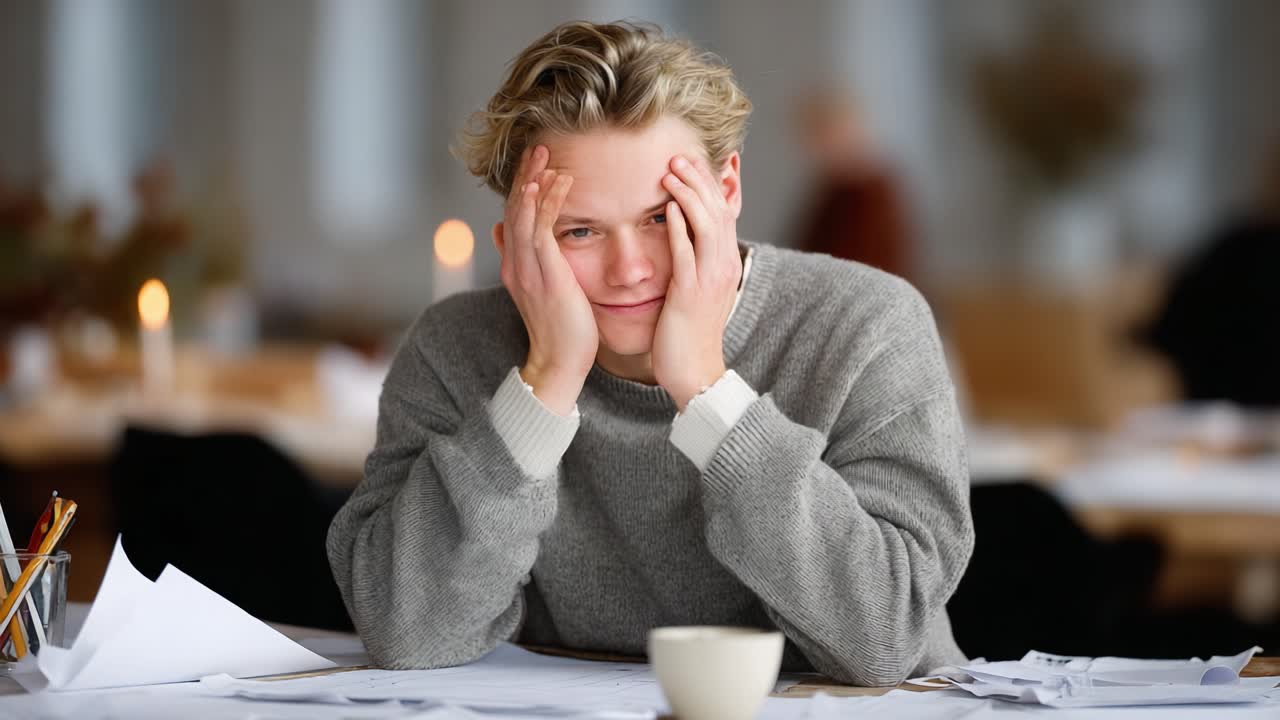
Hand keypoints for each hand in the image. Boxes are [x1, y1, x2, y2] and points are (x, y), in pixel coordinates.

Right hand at [497, 145, 597, 414]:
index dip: (522, 189)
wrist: (559, 365)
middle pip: (515, 209)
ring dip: (534, 181)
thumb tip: (506, 235)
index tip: (533, 163)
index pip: (516, 218)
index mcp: (517, 268)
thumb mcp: (541, 293)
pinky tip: (553, 182)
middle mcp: (517, 264)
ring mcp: (529, 270)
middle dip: (524, 176)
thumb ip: (527, 263)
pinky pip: (542, 230)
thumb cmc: (561, 332)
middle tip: (536, 146)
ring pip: (525, 215)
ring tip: (544, 154)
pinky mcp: (546, 276)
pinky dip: (546, 203)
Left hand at [652, 154, 742, 410]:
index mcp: (725, 263)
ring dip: (689, 194)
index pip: (722, 211)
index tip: (689, 162)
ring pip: (705, 225)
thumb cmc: (689, 333)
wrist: (695, 372)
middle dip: (698, 179)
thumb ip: (693, 260)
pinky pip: (686, 253)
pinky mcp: (690, 293)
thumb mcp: (698, 290)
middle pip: (717, 210)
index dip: (707, 184)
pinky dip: (679, 227)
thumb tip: (681, 236)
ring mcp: (709, 279)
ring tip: (672, 171)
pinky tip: (668, 208)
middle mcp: (723, 266)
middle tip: (678, 155)